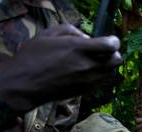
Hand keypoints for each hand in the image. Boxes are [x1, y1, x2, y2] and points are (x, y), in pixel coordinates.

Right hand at [0, 24, 121, 111]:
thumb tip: (87, 37)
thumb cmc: (33, 56)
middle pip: (117, 60)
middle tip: (102, 50)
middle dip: (112, 53)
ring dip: (107, 65)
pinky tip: (87, 71)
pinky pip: (102, 81)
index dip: (113, 41)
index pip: (111, 46)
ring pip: (112, 72)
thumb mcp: (48, 34)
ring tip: (94, 61)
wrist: (25, 84)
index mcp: (78, 49)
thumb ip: (71, 30)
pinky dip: (100, 75)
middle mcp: (87, 66)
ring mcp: (88, 81)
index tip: (108, 39)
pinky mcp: (86, 91)